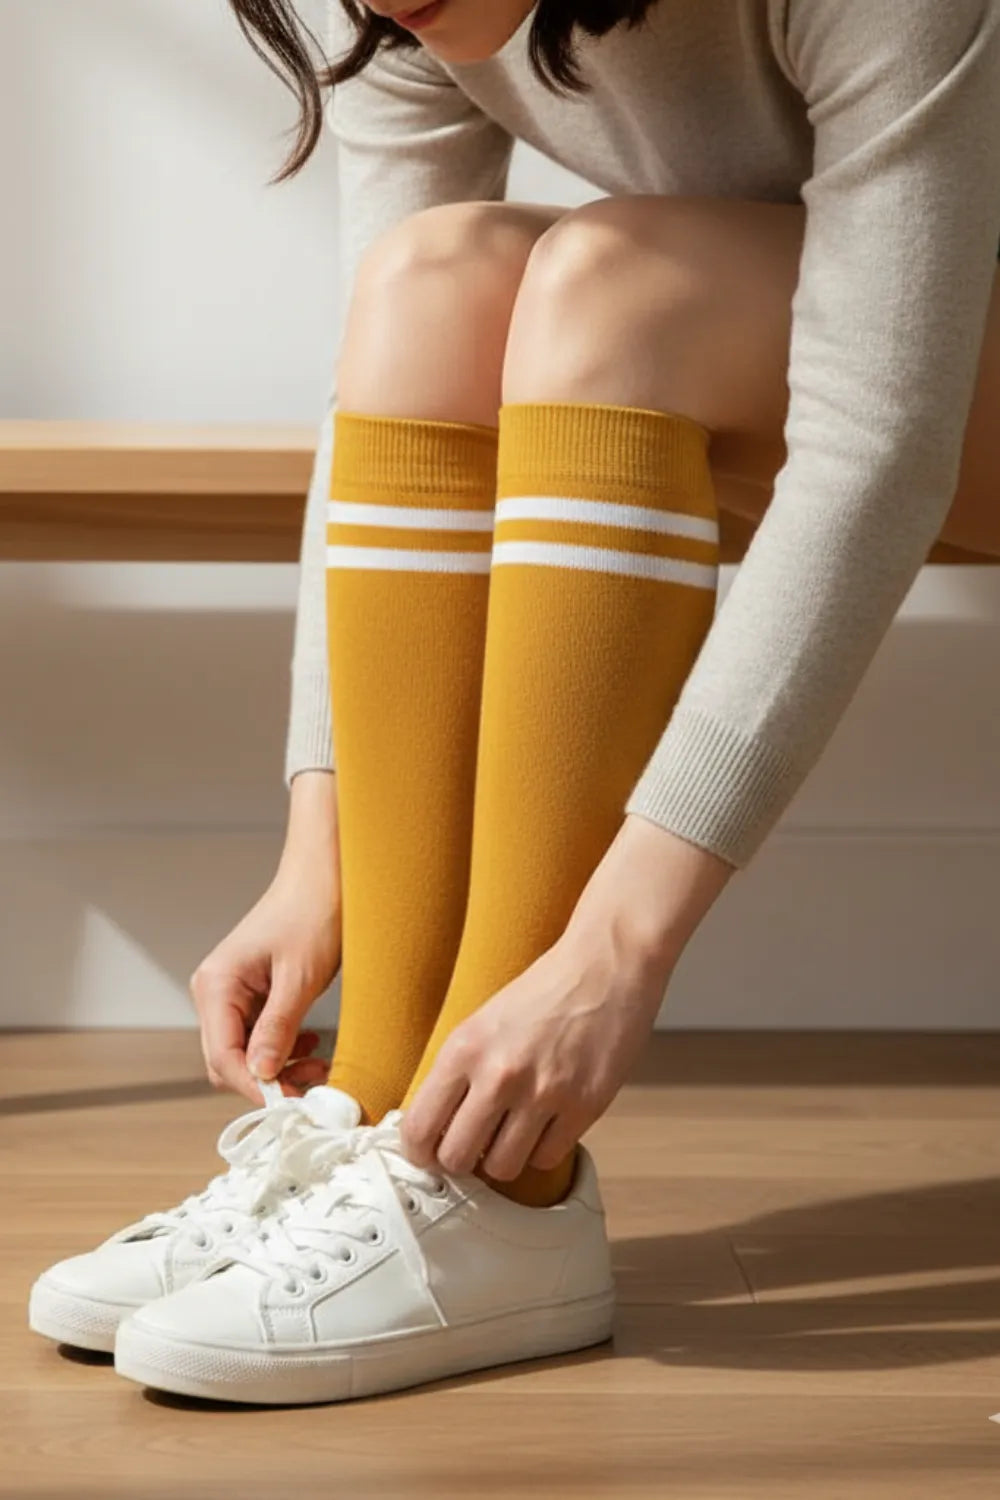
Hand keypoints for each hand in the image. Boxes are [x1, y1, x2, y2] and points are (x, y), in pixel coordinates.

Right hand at [190, 771, 341, 1104]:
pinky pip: (260, 1036)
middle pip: (228, 1061)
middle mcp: (216, 991)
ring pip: (246, 1052)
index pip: (223, 1058)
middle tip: (315, 1089)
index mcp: (216, 985)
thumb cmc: (314, 911)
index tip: (295, 1106)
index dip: (256, 1088)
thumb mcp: (301, 976)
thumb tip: (261, 1075)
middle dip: (269, 1081)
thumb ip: (278, 1028)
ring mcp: (233, 993)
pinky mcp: (254, 993)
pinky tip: (311, 1047)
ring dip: (280, 1069)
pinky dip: (284, 1050)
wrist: (327, 872)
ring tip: (321, 1067)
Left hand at [400, 814, 733, 1180]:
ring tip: (512, 1133)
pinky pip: (547, 1160)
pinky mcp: (583, 1107)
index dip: (420, 1151)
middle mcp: (499, 1074)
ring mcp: (543, 1094)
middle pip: (456, 1158)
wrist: (606, 965)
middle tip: (473, 1146)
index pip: (419, 1128)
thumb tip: (437, 1125)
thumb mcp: (483, 1021)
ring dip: (504, 1158)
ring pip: (502, 1168)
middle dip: (462, 1160)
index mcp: (465, 1048)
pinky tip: (545, 1125)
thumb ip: (460, 1071)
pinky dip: (542, 1150)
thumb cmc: (546, 990)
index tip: (428, 1153)